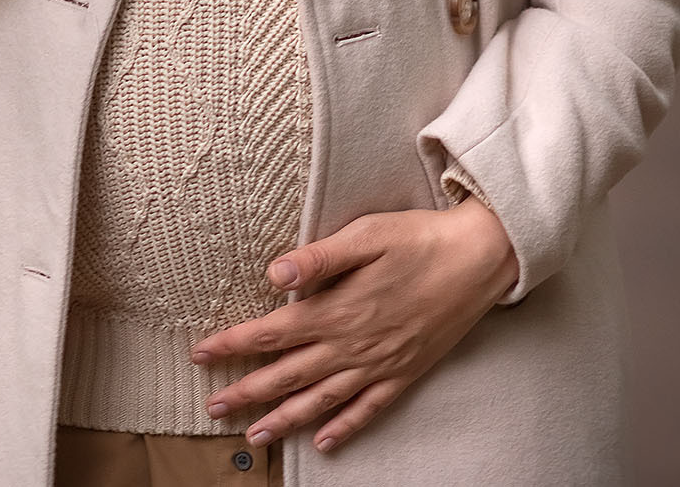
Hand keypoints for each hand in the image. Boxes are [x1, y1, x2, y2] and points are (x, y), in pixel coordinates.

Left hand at [191, 201, 517, 455]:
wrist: (478, 260)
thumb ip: (320, 259)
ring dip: (284, 420)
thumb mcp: (366, 235)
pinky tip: (324, 444)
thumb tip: (273, 274)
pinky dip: (343, 429)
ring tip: (254, 435)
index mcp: (338, 310)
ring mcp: (379, 365)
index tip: (201, 353)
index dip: (234, 344)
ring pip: (322, 402)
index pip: (273, 333)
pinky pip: (368, 410)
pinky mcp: (404, 373)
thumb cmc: (418, 239)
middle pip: (289, 376)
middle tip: (212, 407)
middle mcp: (353, 346)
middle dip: (247, 392)